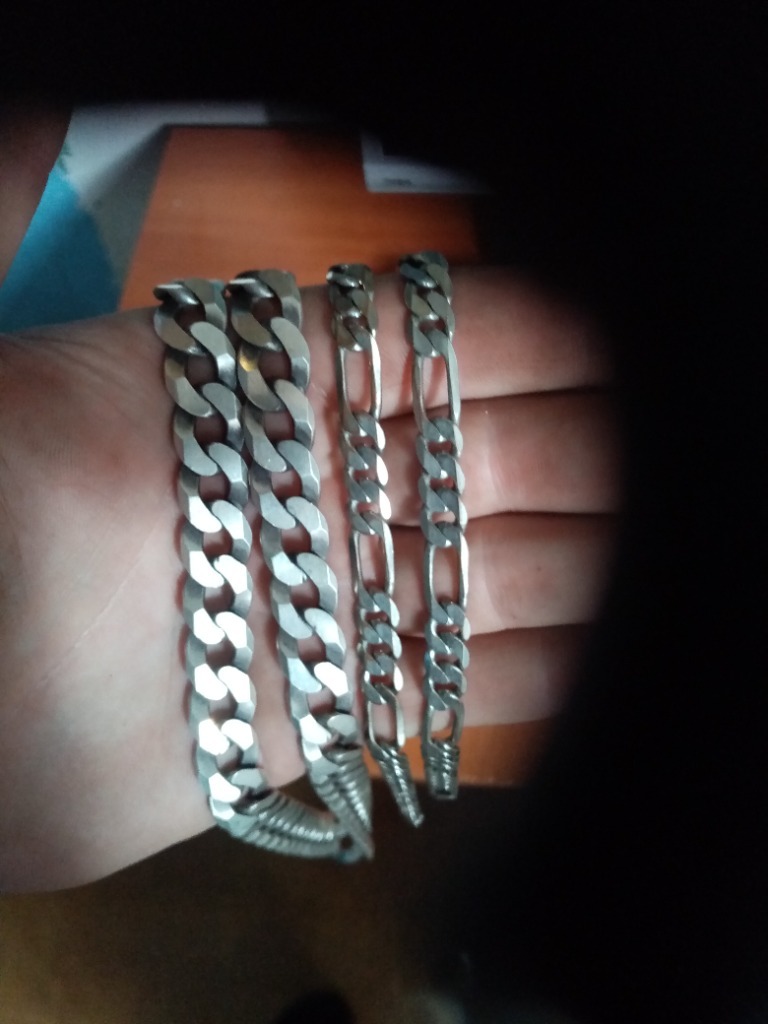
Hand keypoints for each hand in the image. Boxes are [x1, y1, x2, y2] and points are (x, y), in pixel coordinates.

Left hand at [0, 113, 619, 891]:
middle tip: (650, 467)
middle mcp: (302, 496)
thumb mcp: (57, 366)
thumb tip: (68, 129)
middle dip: (574, 460)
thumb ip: (64, 219)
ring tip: (642, 563)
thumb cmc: (5, 510)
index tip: (599, 350)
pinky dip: (516, 681)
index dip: (523, 340)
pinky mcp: (315, 716)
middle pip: (477, 465)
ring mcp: (318, 606)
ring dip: (569, 568)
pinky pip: (442, 692)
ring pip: (479, 577)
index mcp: (254, 393)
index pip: (421, 340)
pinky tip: (581, 660)